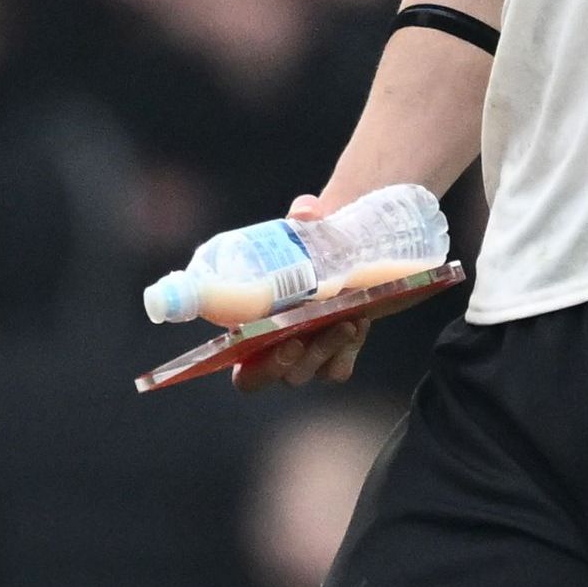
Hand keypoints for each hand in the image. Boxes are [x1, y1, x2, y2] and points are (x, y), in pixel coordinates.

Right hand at [229, 195, 372, 389]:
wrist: (349, 251)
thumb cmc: (310, 244)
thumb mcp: (304, 228)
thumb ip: (305, 215)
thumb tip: (307, 209)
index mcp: (246, 323)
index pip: (229, 362)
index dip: (237, 364)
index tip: (258, 340)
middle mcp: (269, 347)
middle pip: (262, 378)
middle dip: (279, 365)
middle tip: (297, 341)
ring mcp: (303, 356)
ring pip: (305, 374)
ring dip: (323, 352)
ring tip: (345, 321)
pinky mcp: (334, 356)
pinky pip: (337, 369)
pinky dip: (347, 351)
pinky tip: (358, 323)